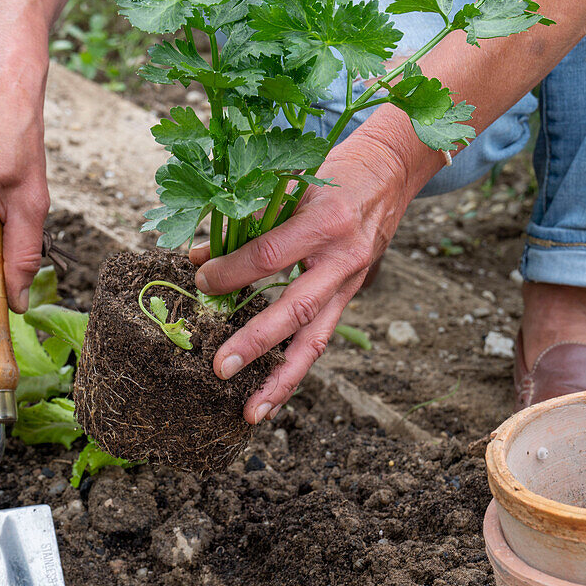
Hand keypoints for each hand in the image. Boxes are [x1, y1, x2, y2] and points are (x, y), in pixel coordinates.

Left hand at [190, 135, 414, 424]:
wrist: (389, 173)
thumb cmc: (331, 173)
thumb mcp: (290, 183)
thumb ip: (246, 220)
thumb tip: (196, 257)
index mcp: (325, 221)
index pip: (271, 254)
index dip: (232, 271)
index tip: (200, 280)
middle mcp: (342, 259)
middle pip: (295, 309)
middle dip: (256, 342)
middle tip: (219, 368)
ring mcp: (349, 284)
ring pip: (315, 341)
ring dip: (281, 381)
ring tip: (252, 413)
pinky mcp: (350, 298)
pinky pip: (320, 340)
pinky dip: (294, 370)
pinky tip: (270, 396)